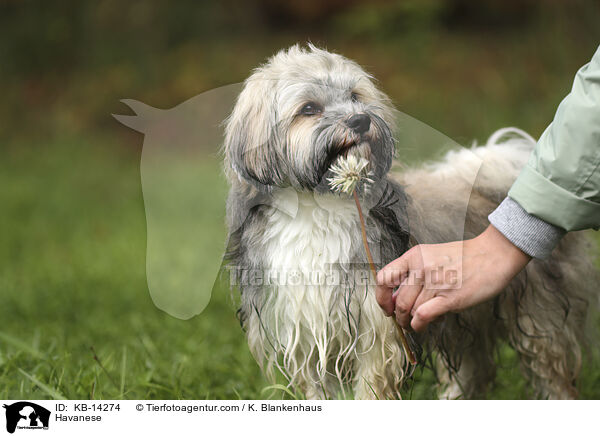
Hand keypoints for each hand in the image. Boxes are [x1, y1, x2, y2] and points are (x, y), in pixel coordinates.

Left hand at [375, 225, 530, 331]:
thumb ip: (413, 273)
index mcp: (414, 256)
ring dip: (410, 322)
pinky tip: (423, 325)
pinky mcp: (450, 297)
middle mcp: (421, 268)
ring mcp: (435, 282)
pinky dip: (419, 326)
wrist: (493, 254)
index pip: (383, 278)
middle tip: (403, 321)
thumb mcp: (431, 256)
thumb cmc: (463, 257)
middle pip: (398, 301)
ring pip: (410, 311)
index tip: (386, 307)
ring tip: (417, 322)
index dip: (381, 297)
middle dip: (398, 317)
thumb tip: (396, 298)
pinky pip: (423, 316)